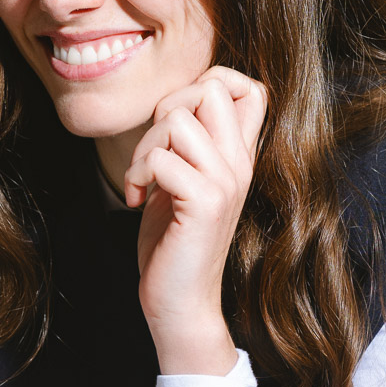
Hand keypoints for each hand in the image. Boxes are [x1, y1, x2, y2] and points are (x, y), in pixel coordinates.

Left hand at [123, 65, 266, 373]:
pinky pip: (162, 159)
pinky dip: (137, 175)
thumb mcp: (183, 182)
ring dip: (144, 148)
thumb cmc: (174, 243)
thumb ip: (187, 144)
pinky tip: (138, 201)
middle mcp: (240, 164)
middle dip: (166, 109)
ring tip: (142, 182)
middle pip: (211, 88)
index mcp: (239, 156)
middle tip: (153, 152)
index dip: (206, 84)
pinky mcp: (205, 204)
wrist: (181, 303)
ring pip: (178, 120)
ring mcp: (226, 183)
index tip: (176, 125)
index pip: (248, 86)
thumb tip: (171, 104)